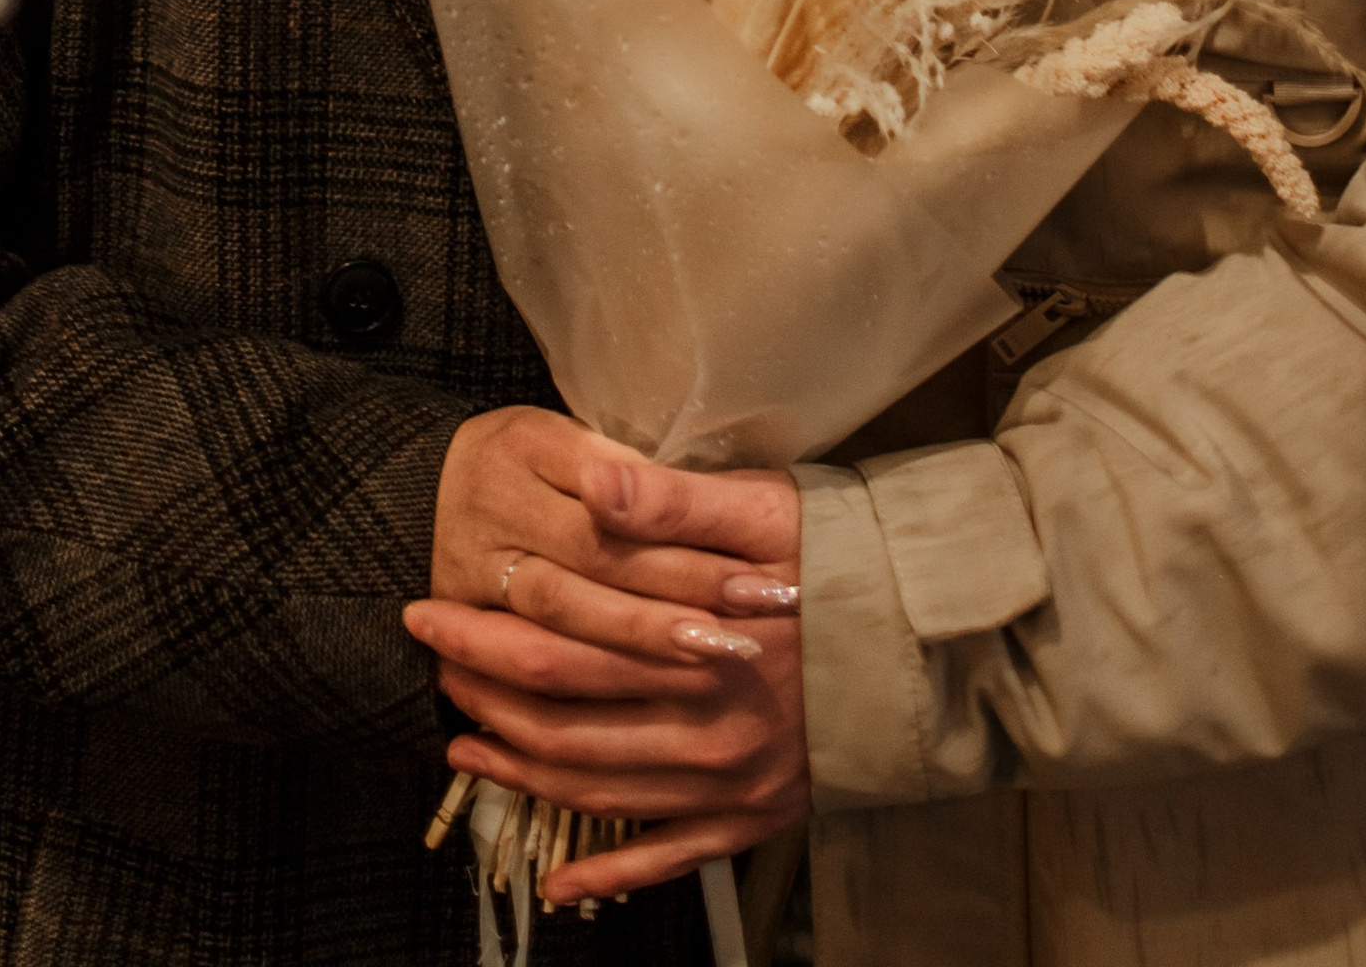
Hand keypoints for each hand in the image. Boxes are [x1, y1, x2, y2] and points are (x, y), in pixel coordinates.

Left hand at [414, 419, 803, 901]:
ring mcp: (729, 785)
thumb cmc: (845, 561)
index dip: (484, 636)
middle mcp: (706, 730)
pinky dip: (610, 876)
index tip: (431, 611)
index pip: (559, 651)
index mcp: (696, 652)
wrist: (934, 638)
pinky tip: (561, 886)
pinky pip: (667, 858)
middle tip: (435, 667)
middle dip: (486, 696)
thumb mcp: (763, 507)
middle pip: (565, 724)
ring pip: (598, 792)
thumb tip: (594, 478)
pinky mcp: (755, 818)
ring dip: (522, 772)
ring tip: (466, 745)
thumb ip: (671, 501)